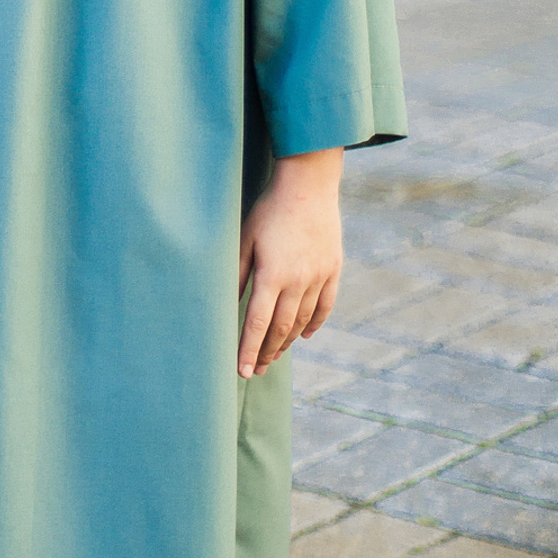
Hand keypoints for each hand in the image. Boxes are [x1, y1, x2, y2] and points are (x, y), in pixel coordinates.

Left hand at [238, 148, 343, 377]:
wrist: (309, 186)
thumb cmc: (269, 210)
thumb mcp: (244, 238)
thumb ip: (236, 273)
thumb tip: (224, 304)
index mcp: (272, 275)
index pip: (257, 323)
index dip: (248, 349)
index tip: (241, 371)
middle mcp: (298, 281)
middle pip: (281, 329)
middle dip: (266, 352)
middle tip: (255, 370)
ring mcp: (319, 277)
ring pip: (303, 322)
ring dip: (287, 343)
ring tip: (273, 356)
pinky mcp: (333, 271)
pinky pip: (325, 307)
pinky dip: (313, 325)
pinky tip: (302, 336)